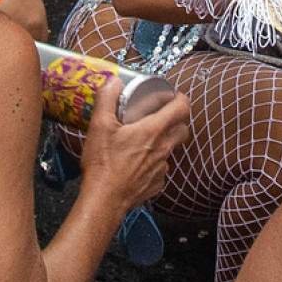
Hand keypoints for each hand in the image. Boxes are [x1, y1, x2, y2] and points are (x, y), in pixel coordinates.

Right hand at [78, 77, 189, 210]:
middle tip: (159, 116)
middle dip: (176, 120)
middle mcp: (163, 149)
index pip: (182, 108)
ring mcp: (161, 169)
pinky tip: (136, 162)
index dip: (180, 98)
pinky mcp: (156, 184)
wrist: (104, 200)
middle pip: (183, 129)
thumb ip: (107, 99)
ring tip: (143, 139)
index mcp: (153, 130)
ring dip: (163, 142)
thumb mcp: (99, 125)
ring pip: (171, 149)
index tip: (171, 96)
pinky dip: (153, 162)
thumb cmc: (103, 163)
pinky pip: (160, 168)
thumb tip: (114, 81)